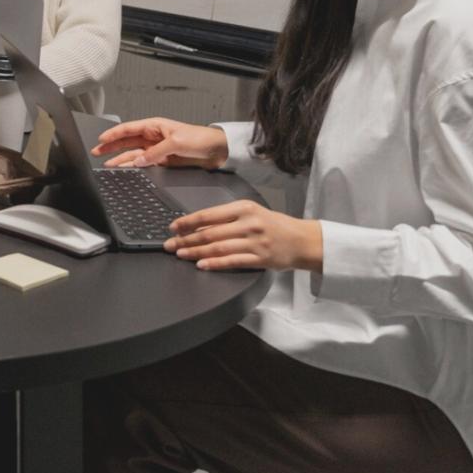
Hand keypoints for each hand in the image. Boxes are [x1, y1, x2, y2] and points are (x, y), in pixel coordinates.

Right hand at [93, 117, 228, 169]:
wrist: (217, 151)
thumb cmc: (200, 139)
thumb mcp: (175, 143)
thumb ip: (155, 153)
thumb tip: (138, 161)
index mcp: (155, 126)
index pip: (128, 129)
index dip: (113, 134)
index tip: (101, 140)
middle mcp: (154, 137)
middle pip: (127, 141)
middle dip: (111, 147)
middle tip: (97, 153)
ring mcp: (157, 149)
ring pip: (133, 154)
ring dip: (120, 159)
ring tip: (107, 165)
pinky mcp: (162, 161)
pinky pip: (144, 163)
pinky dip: (133, 166)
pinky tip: (125, 169)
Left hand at [166, 200, 322, 271]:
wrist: (303, 240)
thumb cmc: (274, 225)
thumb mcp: (252, 212)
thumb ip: (227, 217)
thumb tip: (197, 225)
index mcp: (244, 208)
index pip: (209, 214)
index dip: (187, 222)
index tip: (173, 227)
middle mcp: (249, 223)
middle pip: (210, 233)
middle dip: (185, 239)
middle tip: (169, 244)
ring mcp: (255, 242)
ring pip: (218, 248)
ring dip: (196, 252)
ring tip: (180, 254)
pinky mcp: (261, 259)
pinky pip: (232, 261)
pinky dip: (215, 264)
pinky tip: (201, 265)